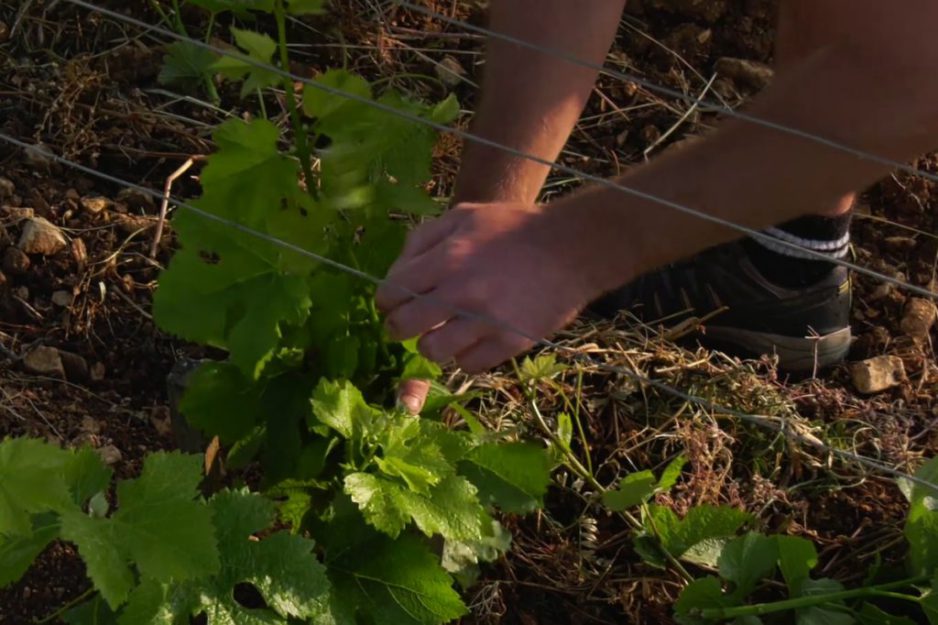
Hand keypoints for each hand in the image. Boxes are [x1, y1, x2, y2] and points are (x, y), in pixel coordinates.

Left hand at [376, 202, 604, 375]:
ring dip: (433, 343)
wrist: (571, 248)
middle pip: (403, 326)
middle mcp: (461, 292)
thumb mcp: (464, 216)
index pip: (391, 292)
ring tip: (444, 332)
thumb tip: (396, 270)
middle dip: (398, 327)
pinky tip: (474, 340)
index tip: (392, 302)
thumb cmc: (514, 228)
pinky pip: (468, 365)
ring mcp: (486, 321)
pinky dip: (465, 356)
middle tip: (408, 324)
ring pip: (432, 351)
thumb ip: (424, 238)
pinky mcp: (508, 343)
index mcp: (446, 258)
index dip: (386, 300)